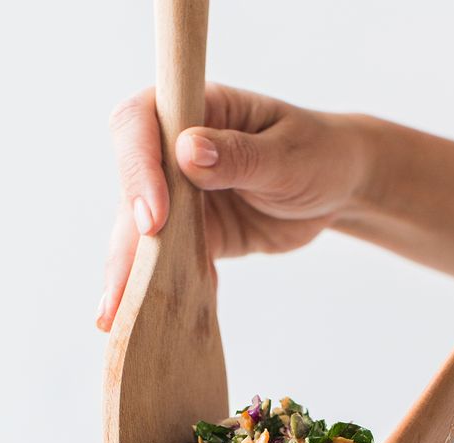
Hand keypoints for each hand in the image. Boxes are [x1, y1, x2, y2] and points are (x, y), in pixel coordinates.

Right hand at [97, 84, 365, 330]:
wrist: (336, 187)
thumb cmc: (318, 154)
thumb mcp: (288, 155)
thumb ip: (240, 155)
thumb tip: (188, 152)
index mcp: (196, 109)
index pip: (141, 125)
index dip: (138, 169)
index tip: (153, 218)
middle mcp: (175, 149)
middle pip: (131, 189)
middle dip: (124, 242)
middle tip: (120, 293)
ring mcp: (179, 194)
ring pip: (140, 233)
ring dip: (130, 277)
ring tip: (116, 321)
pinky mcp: (192, 233)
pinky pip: (169, 263)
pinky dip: (166, 290)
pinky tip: (164, 322)